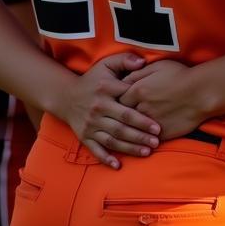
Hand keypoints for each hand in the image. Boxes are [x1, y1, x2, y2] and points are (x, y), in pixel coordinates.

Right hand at [58, 53, 160, 168]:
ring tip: (147, 152)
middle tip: (156, 141)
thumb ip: (126, 60)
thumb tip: (143, 62)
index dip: (143, 116)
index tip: (158, 125)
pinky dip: (106, 158)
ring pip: (112, 138)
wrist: (66, 95)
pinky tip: (118, 165)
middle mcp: (97, 109)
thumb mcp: (107, 64)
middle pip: (121, 125)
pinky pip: (95, 149)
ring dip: (129, 147)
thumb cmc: (94, 79)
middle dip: (140, 135)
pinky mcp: (84, 136)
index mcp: (105, 91)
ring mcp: (90, 125)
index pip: (127, 105)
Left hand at [119, 59, 205, 139]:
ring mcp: (150, 123)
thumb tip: (124, 79)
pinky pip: (147, 138)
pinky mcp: (161, 133)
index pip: (118, 100)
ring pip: (133, 130)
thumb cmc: (182, 76)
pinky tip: (146, 138)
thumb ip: (138, 73)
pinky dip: (145, 138)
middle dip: (121, 117)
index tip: (120, 102)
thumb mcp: (159, 66)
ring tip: (133, 130)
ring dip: (131, 130)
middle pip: (123, 117)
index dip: (118, 101)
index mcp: (137, 91)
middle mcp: (140, 108)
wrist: (203, 92)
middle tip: (123, 117)